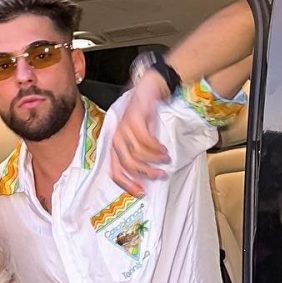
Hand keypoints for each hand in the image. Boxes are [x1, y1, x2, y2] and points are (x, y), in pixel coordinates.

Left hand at [111, 72, 170, 197]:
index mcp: (115, 146)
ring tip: (166, 159)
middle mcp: (116, 138)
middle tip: (161, 175)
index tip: (142, 192)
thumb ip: (139, 155)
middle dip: (146, 173)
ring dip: (154, 160)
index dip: (127, 184)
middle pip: (127, 165)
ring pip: (137, 154)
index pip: (115, 171)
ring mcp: (123, 128)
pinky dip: (156, 148)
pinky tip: (164, 149)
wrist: (149, 90)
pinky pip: (145, 140)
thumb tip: (147, 177)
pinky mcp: (134, 119)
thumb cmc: (145, 117)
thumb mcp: (139, 139)